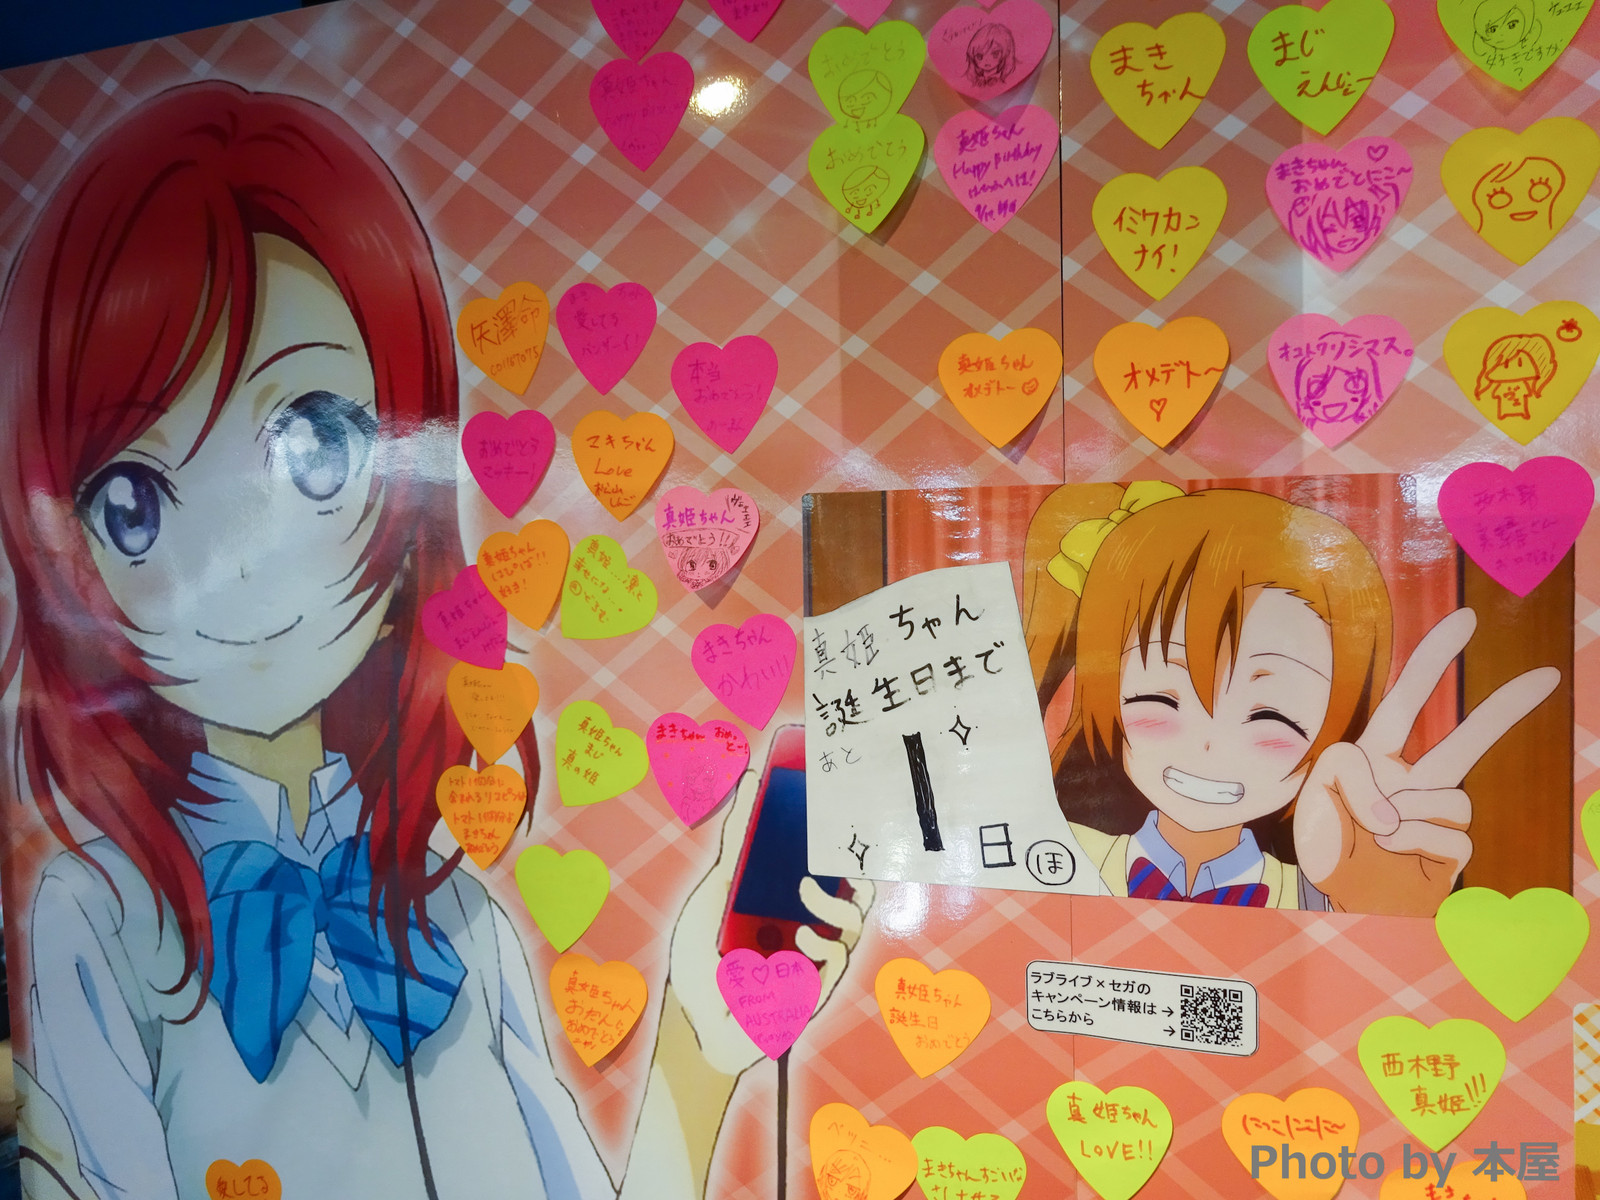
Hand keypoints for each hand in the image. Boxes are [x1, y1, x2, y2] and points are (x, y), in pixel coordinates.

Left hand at [666, 770, 873, 1075]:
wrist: (691, 1020)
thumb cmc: (700, 957)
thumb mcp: (713, 891)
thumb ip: (736, 843)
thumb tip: (750, 782)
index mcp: (785, 900)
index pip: (823, 861)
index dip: (837, 833)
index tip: (837, 801)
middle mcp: (808, 925)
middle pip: (854, 887)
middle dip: (855, 863)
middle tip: (838, 845)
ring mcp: (813, 958)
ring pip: (855, 920)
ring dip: (833, 900)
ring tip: (804, 888)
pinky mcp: (815, 988)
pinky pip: (839, 958)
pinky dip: (823, 943)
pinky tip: (801, 938)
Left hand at [1293, 608, 1558, 915]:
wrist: (1331, 898)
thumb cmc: (1324, 840)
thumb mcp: (1317, 792)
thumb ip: (1352, 774)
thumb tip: (1402, 805)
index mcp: (1377, 755)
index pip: (1407, 701)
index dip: (1433, 659)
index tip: (1466, 619)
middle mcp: (1414, 779)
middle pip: (1467, 739)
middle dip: (1507, 709)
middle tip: (1547, 675)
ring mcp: (1437, 816)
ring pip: (1451, 797)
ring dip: (1406, 816)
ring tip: (1375, 836)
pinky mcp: (1453, 852)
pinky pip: (1449, 836)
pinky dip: (1414, 844)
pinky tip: (1392, 857)